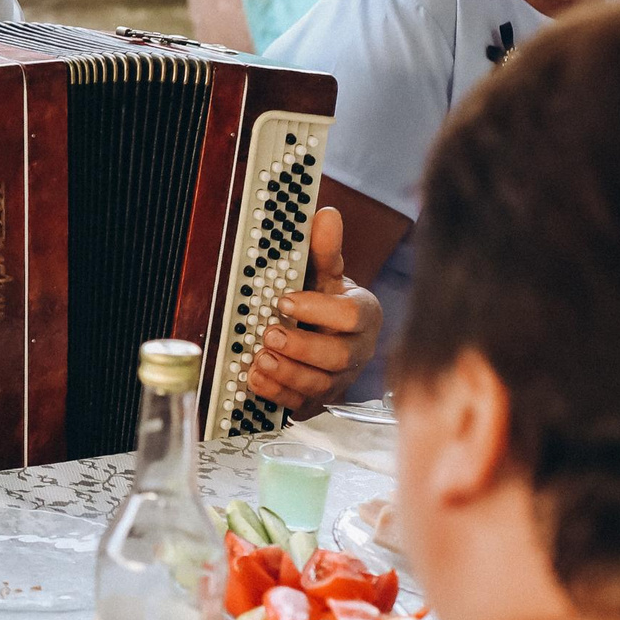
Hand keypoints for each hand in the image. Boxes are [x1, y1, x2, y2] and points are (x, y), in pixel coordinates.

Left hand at [247, 204, 382, 417]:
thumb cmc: (324, 297)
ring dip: (287, 373)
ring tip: (261, 358)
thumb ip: (324, 248)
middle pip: (338, 357)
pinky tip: (256, 378)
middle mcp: (357, 350)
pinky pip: (302, 405)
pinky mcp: (319, 399)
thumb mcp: (325, 271)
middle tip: (270, 334)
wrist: (323, 330)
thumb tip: (326, 215)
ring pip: (321, 385)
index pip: (352, 316)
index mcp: (363, 314)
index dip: (318, 310)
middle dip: (301, 348)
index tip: (284, 299)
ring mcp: (340, 379)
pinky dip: (277, 393)